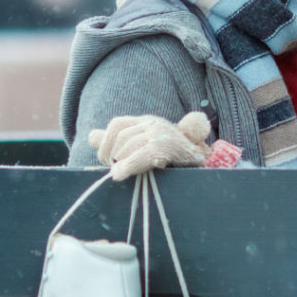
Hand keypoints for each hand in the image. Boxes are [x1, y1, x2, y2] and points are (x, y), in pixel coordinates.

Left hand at [89, 112, 209, 180]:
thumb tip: (91, 136)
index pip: (117, 124)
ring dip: (121, 162)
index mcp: (147, 121)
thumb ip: (117, 141)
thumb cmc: (173, 159)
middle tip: (114, 171)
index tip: (105, 161)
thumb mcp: (142, 147)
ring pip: (130, 145)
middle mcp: (154, 123)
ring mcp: (163, 133)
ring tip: (120, 174)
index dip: (105, 142)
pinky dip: (129, 165)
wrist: (204, 165)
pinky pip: (143, 154)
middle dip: (112, 155)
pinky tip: (120, 175)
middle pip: (121, 136)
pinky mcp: (169, 146)